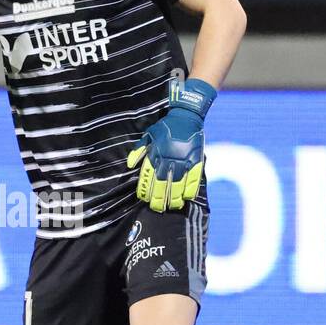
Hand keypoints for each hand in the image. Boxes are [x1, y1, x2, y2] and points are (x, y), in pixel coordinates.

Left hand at [126, 76, 215, 211]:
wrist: (186, 116)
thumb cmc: (165, 127)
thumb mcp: (148, 135)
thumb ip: (139, 151)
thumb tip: (130, 166)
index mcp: (156, 153)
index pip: (149, 176)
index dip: (146, 190)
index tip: (144, 199)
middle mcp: (169, 158)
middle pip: (162, 183)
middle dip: (159, 198)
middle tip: (157, 208)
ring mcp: (184, 160)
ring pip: (178, 184)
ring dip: (174, 197)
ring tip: (171, 206)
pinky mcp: (196, 159)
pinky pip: (193, 178)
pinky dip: (190, 189)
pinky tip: (186, 198)